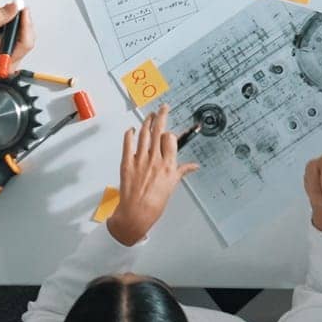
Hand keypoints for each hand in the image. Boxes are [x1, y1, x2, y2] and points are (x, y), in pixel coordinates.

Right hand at [0, 1, 35, 77]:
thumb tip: (13, 8)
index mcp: (4, 62)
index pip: (25, 42)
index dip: (25, 23)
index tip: (22, 8)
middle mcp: (8, 62)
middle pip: (25, 38)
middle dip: (20, 20)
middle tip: (15, 4)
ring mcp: (7, 58)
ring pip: (19, 35)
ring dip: (14, 20)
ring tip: (4, 10)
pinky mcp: (4, 52)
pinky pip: (12, 36)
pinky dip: (8, 25)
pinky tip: (1, 17)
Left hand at [107, 105, 199, 245]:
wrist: (136, 214)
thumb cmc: (155, 203)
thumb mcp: (172, 185)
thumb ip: (182, 171)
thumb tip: (194, 166)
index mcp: (168, 165)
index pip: (171, 139)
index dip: (170, 134)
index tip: (169, 132)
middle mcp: (155, 160)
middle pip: (158, 131)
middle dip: (161, 116)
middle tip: (163, 108)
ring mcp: (140, 161)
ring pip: (144, 134)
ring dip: (146, 122)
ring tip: (149, 116)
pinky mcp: (127, 164)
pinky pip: (128, 144)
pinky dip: (130, 135)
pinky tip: (131, 130)